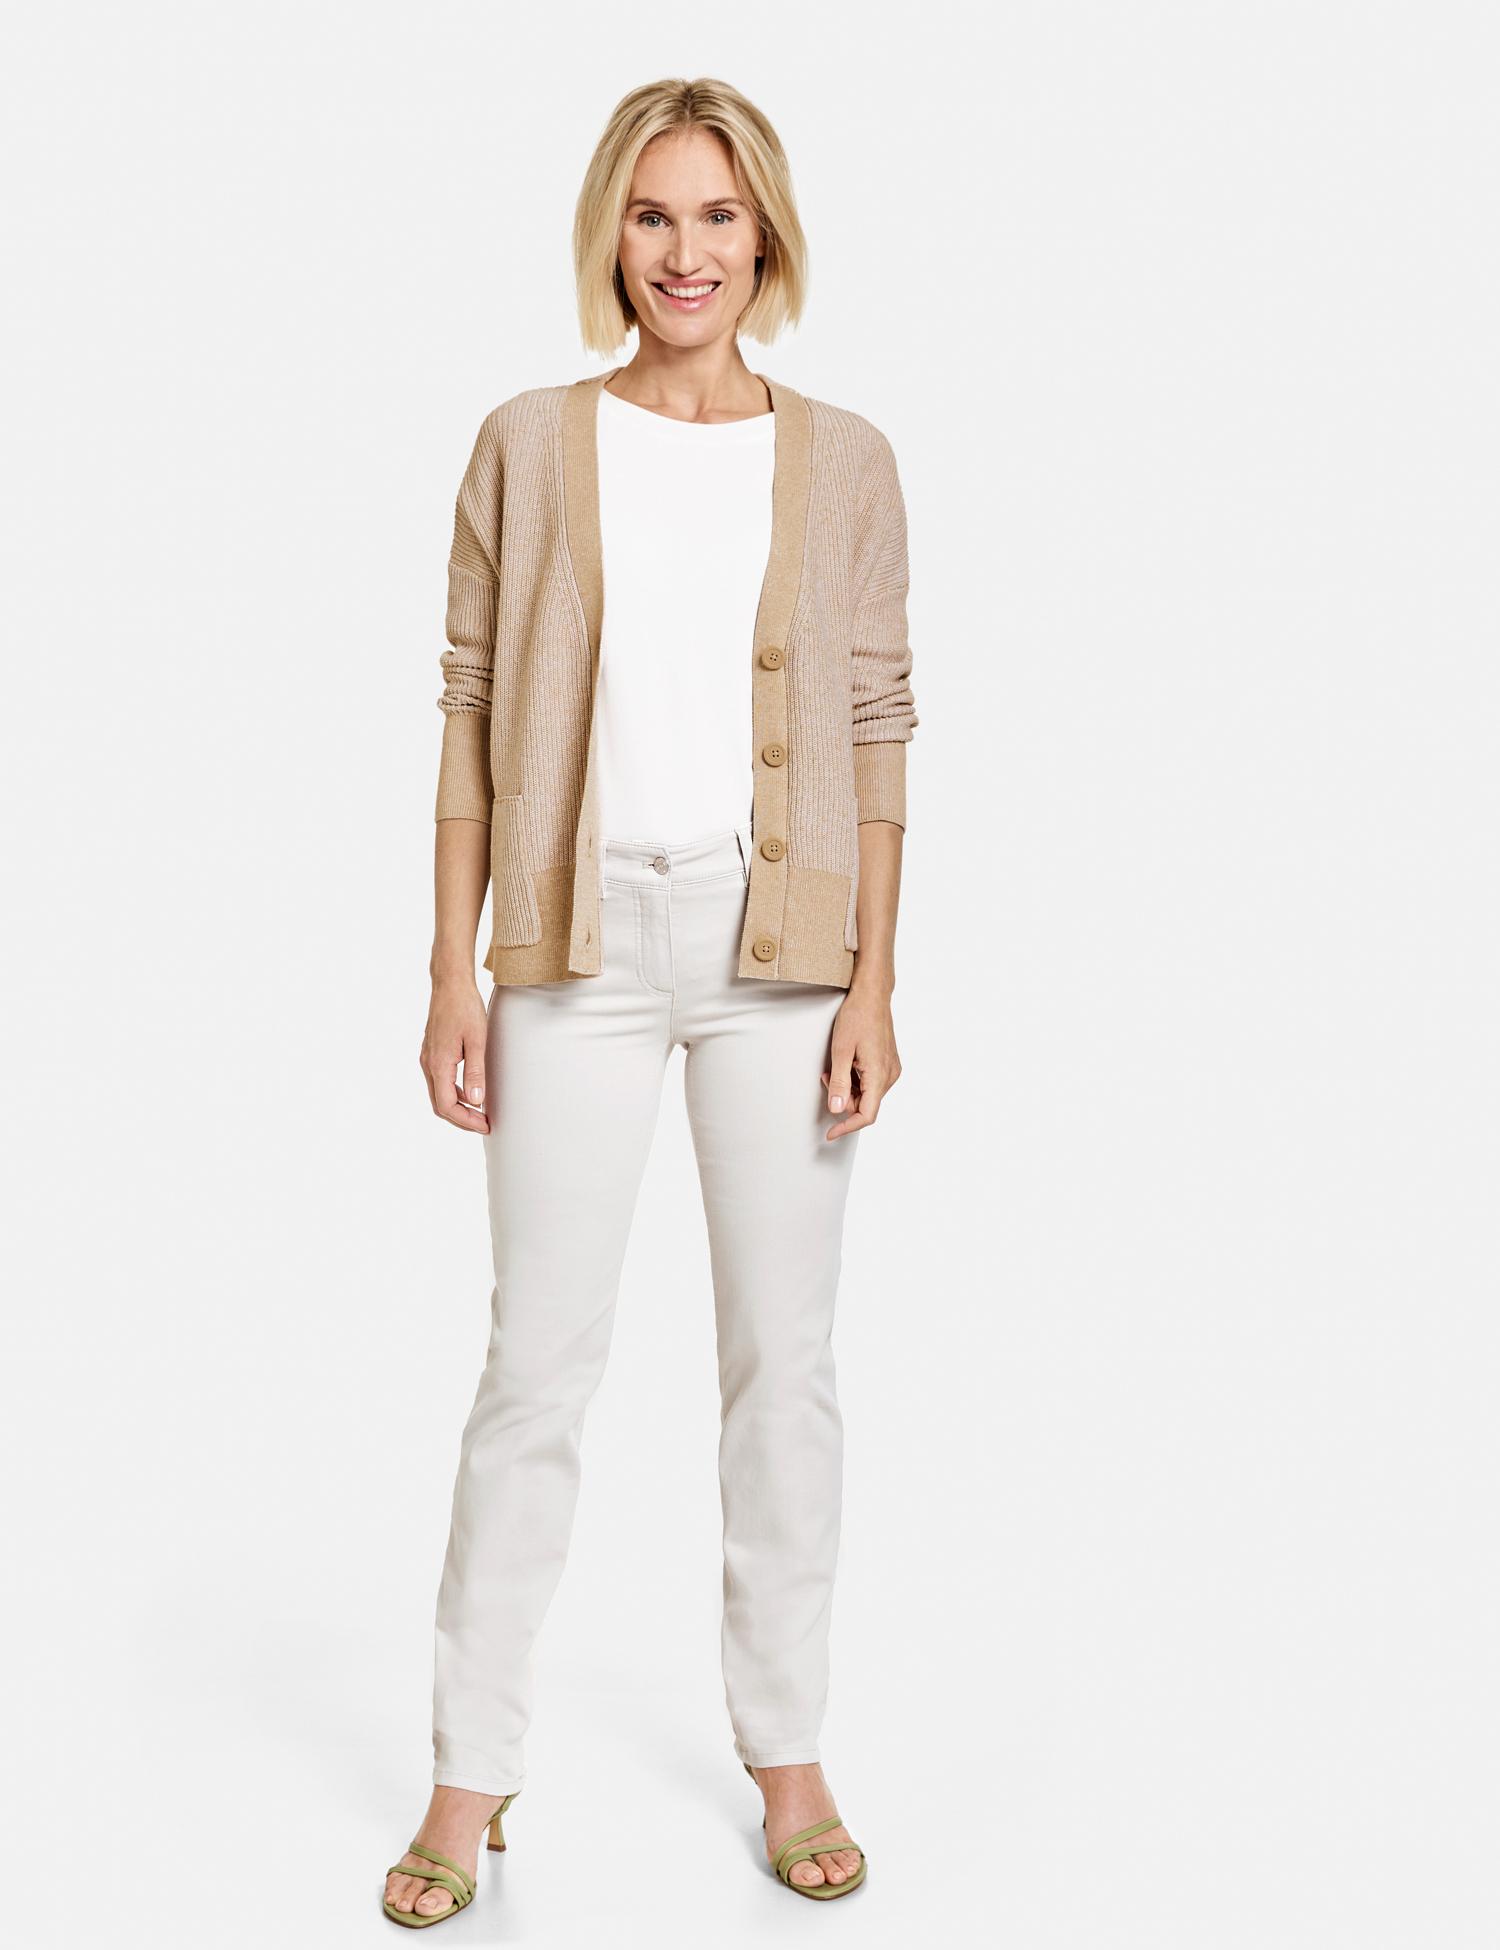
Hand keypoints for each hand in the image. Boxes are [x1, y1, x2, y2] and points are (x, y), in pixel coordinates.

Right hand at [420, 977, 489, 1133]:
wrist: (450, 984)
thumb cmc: (464, 1007)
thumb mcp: (477, 1040)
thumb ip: (475, 1072)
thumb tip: (476, 1100)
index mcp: (438, 1064)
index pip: (447, 1106)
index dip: (465, 1120)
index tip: (484, 1125)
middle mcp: (428, 1064)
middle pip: (440, 1105)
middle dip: (462, 1119)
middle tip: (484, 1124)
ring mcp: (428, 1059)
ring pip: (438, 1094)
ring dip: (458, 1107)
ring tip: (480, 1113)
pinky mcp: (432, 1053)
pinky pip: (439, 1082)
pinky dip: (453, 1093)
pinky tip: (470, 1092)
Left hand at [822, 980, 900, 1139]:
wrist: (872, 995)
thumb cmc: (857, 1017)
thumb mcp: (841, 1050)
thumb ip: (840, 1083)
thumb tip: (837, 1109)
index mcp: (879, 1074)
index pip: (867, 1114)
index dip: (847, 1127)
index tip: (831, 1134)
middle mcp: (890, 1075)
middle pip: (865, 1105)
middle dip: (844, 1098)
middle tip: (829, 1077)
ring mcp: (892, 1069)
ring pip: (867, 1094)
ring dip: (849, 1088)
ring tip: (837, 1066)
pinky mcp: (889, 1064)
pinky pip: (872, 1083)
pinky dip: (856, 1080)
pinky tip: (848, 1064)